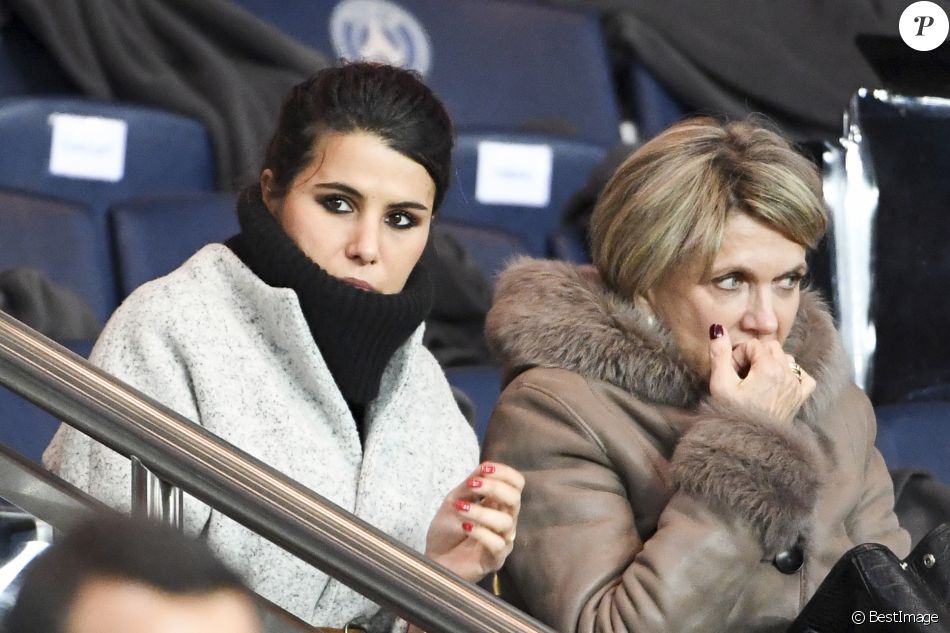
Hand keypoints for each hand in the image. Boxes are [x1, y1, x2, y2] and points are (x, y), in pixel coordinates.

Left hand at [424, 462, 523, 582]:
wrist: (434, 559)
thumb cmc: (446, 531)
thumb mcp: (454, 501)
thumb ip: (469, 486)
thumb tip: (484, 468)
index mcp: (497, 503)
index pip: (516, 483)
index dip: (505, 473)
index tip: (485, 468)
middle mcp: (505, 520)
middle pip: (515, 498)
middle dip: (494, 488)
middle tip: (472, 486)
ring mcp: (502, 540)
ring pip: (505, 521)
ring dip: (481, 511)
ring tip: (460, 509)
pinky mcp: (495, 559)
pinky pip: (497, 544)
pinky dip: (480, 532)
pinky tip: (465, 527)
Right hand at [708, 325, 815, 422]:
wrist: (750, 444)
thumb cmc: (733, 415)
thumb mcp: (720, 384)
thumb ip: (719, 354)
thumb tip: (718, 329)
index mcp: (769, 367)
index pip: (752, 345)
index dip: (738, 356)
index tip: (731, 373)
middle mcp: (787, 373)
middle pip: (771, 347)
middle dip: (754, 356)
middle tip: (741, 376)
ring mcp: (797, 386)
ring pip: (786, 359)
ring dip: (771, 364)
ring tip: (755, 382)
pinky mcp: (800, 398)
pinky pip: (804, 377)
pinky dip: (793, 375)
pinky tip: (779, 383)